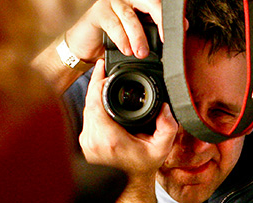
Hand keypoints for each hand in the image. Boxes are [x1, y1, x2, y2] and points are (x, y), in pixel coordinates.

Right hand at [64, 0, 164, 63]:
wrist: (84, 47)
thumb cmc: (112, 41)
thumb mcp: (136, 36)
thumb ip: (152, 34)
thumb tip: (172, 43)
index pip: (161, 2)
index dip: (171, 16)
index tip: (182, 29)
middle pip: (150, 2)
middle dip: (160, 20)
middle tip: (165, 39)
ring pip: (130, 15)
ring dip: (138, 36)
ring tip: (141, 52)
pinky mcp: (97, 10)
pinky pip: (112, 23)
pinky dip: (121, 38)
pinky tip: (126, 49)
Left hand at [79, 59, 177, 177]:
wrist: (131, 184)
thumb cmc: (144, 165)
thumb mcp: (162, 146)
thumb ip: (167, 125)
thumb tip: (165, 106)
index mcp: (109, 138)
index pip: (94, 101)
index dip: (97, 82)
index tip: (104, 68)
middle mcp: (93, 140)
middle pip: (88, 102)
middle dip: (95, 83)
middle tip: (104, 68)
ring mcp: (86, 142)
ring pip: (86, 109)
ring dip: (93, 94)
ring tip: (102, 79)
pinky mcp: (85, 143)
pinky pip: (86, 118)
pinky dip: (92, 105)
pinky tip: (99, 97)